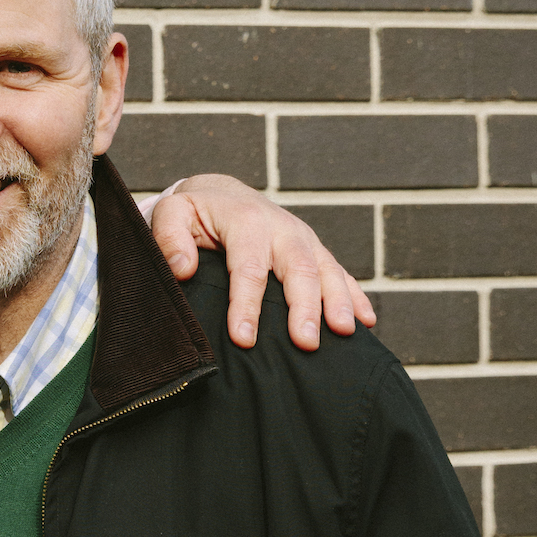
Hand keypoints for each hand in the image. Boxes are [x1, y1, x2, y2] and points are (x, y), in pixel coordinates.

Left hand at [148, 173, 375, 353]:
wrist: (222, 194)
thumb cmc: (193, 212)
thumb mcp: (172, 214)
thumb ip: (169, 238)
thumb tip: (182, 269)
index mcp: (246, 221)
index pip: (248, 266)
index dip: (247, 304)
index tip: (244, 339)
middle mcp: (281, 228)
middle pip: (297, 269)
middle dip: (304, 306)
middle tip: (306, 342)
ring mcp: (303, 239)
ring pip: (326, 269)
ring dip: (338, 301)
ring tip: (345, 332)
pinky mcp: (314, 250)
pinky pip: (340, 273)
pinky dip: (356, 295)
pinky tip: (367, 321)